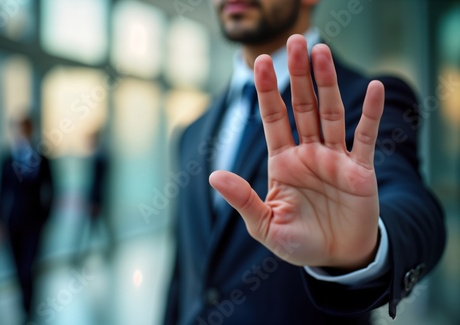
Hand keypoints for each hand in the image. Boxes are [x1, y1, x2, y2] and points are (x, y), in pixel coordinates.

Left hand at [209, 35, 384, 269]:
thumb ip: (243, 199)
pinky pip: (365, 136)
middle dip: (296, 75)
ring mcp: (334, 158)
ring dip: (327, 83)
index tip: (258, 62)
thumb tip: (214, 176)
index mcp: (283, 162)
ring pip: (330, 112)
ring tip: (322, 53)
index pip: (273, 118)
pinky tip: (373, 88)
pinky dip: (370, 113)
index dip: (266, 91)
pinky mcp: (359, 169)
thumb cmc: (298, 242)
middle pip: (301, 106)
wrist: (336, 258)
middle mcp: (308, 153)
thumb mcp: (265, 225)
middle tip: (294, 42)